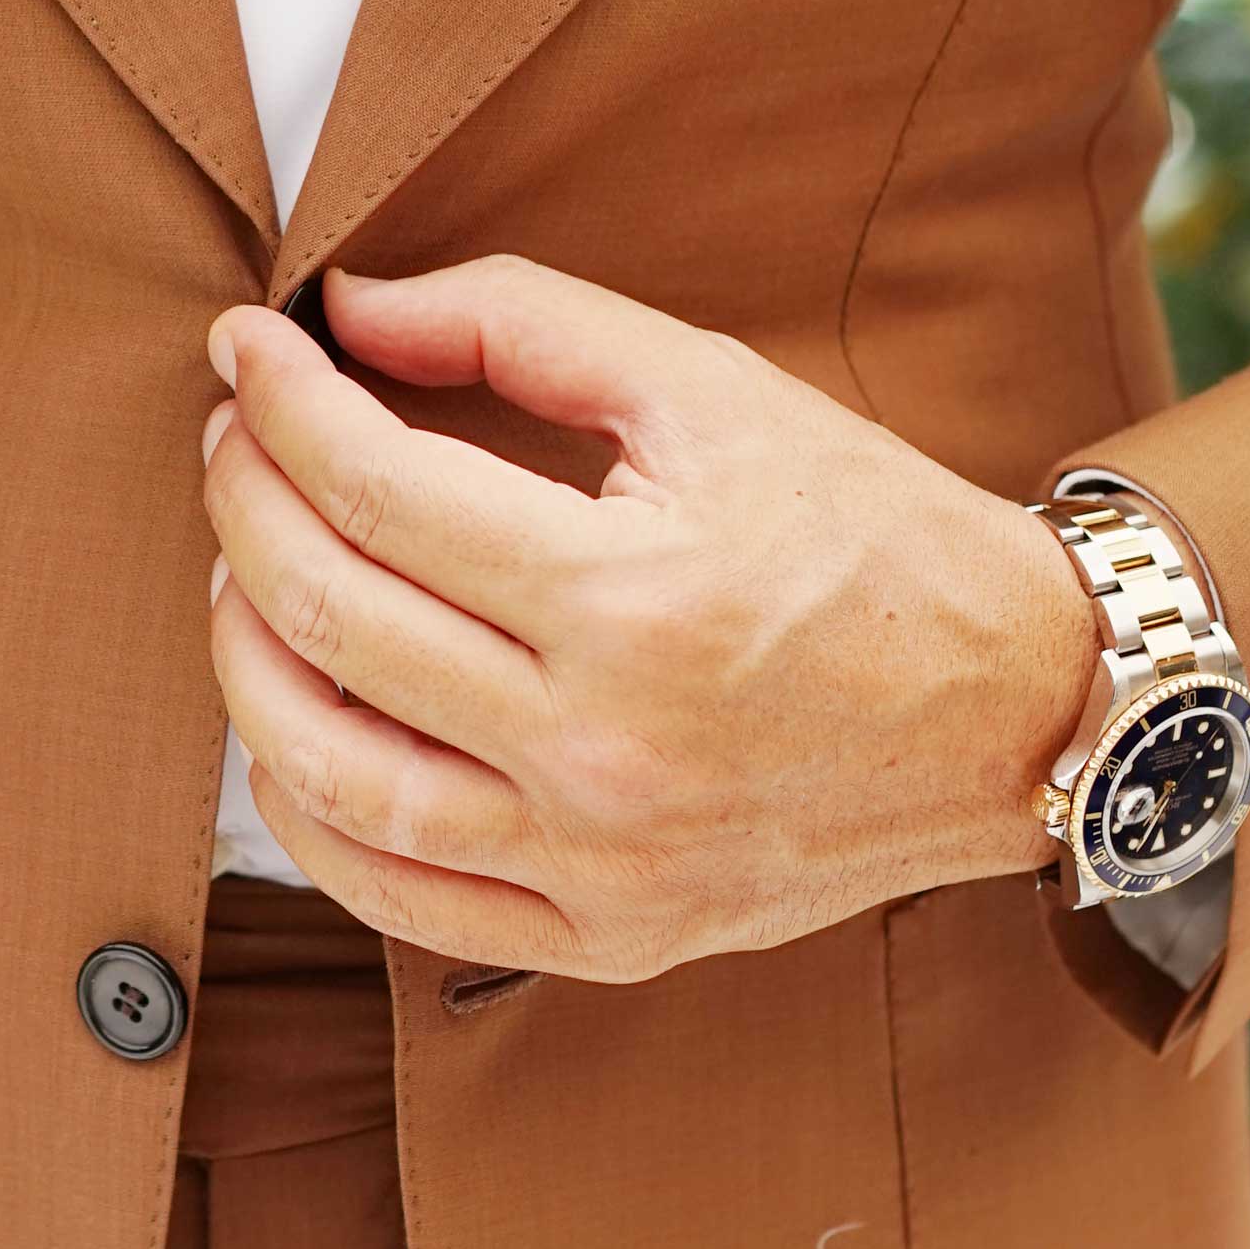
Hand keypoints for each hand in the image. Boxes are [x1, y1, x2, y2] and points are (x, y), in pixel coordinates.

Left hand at [200, 256, 1099, 981]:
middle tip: (234, 437)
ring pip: (336, 777)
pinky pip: (401, 900)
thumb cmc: (866, 532)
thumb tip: (346, 310)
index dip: (282, 405)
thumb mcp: (712, 388)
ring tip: (244, 572)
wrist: (1015, 708)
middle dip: (245, 505)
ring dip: (247, 662)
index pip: (378, 492)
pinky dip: (311, 816)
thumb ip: (521, 323)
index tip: (246, 348)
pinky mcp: (611, 939)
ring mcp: (601, 866)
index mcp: (633, 601)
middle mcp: (605, 752)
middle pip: (333, 623)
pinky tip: (291, 729)